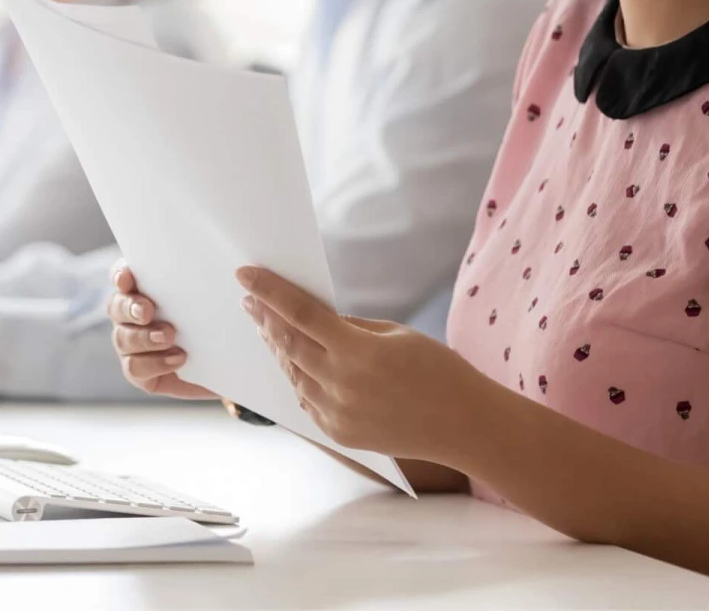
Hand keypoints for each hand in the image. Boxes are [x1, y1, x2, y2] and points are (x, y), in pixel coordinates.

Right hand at [107, 262, 218, 400]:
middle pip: (116, 306)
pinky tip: (178, 358)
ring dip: (144, 337)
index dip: (120, 275)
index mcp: (144, 290)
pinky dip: (155, 362)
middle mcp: (130, 315)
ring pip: (122, 337)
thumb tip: (239, 270)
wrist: (228, 362)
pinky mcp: (139, 370)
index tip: (128, 279)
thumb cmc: (218, 321)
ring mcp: (131, 344)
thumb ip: (212, 283)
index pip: (122, 276)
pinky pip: (135, 367)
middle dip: (130, 307)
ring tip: (169, 336)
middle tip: (148, 310)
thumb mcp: (217, 299)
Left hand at [237, 266, 490, 461]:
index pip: (300, 314)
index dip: (269, 292)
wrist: (464, 425)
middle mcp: (341, 385)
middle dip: (264, 319)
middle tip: (250, 300)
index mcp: (358, 352)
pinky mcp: (339, 433)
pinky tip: (294, 363)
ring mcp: (337, 413)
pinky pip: (306, 400)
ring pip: (292, 374)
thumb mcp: (397, 334)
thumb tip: (315, 318)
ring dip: (277, 349)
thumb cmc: (439, 371)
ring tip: (267, 328)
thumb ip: (351, 327)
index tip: (245, 275)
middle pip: (288, 344)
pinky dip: (297, 378)